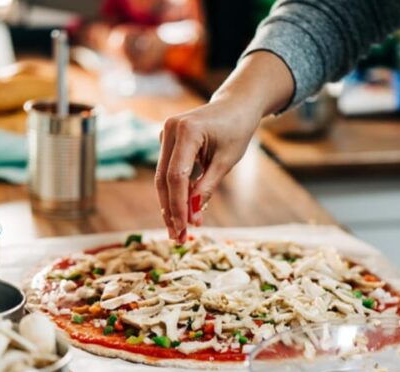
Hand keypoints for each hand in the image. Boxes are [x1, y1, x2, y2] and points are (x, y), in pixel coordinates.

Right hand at [155, 99, 258, 239]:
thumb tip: (192, 217)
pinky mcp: (166, 142)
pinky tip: (179, 215)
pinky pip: (167, 172)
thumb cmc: (236, 130)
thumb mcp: (226, 161)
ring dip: (170, 206)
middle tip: (178, 238)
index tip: (183, 229)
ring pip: (162, 179)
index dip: (178, 205)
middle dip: (171, 211)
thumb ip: (206, 187)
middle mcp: (169, 130)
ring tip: (178, 232)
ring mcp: (165, 135)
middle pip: (164, 179)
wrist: (235, 105)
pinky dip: (174, 193)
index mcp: (186, 130)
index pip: (176, 176)